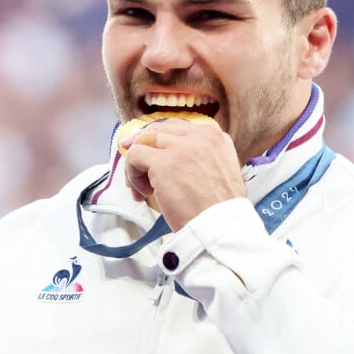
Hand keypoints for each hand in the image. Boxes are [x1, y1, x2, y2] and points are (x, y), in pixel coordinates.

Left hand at [121, 117, 245, 230]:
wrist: (220, 226)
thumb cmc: (219, 209)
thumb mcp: (221, 170)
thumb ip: (201, 156)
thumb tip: (170, 156)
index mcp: (215, 136)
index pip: (177, 127)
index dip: (159, 138)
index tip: (149, 149)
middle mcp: (199, 136)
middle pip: (158, 129)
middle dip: (142, 144)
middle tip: (134, 163)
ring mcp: (180, 148)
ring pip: (144, 141)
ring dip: (136, 164)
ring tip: (141, 188)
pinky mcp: (163, 163)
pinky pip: (135, 156)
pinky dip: (132, 173)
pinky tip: (143, 192)